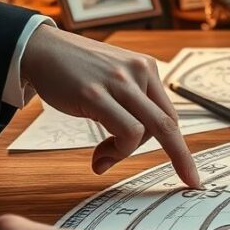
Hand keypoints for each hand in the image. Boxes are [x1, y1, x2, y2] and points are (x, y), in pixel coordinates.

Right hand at [22, 25, 199, 186]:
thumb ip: (129, 106)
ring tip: (103, 158)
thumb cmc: (75, 70)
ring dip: (128, 154)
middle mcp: (138, 71)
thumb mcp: (113, 81)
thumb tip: (130, 145)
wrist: (39, 48)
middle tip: (187, 180)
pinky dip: (118, 151)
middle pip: (169, 123)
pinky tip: (99, 157)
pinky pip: (126, 132)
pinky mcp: (95, 94)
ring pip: (149, 130)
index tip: (189, 172)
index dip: (179, 145)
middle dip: (180, 157)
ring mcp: (118, 81)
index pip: (169, 113)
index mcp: (145, 68)